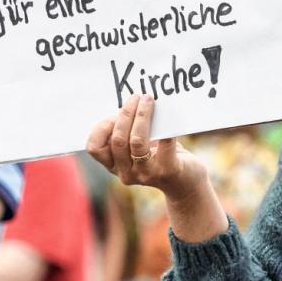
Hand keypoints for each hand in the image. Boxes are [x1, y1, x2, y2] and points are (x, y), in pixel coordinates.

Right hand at [85, 95, 207, 203]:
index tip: (115, 112)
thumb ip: (127, 131)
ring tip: (149, 100)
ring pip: (136, 141)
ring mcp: (146, 173)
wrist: (186, 183)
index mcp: (114, 165)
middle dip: (126, 114)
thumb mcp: (136, 147)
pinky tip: (168, 114)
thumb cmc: (159, 156)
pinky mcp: (167, 170)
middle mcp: (126, 172)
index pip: (95, 148)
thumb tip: (128, 103)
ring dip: (142, 115)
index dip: (102, 127)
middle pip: (117, 140)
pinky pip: (165, 144)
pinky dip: (166, 127)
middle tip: (136, 97)